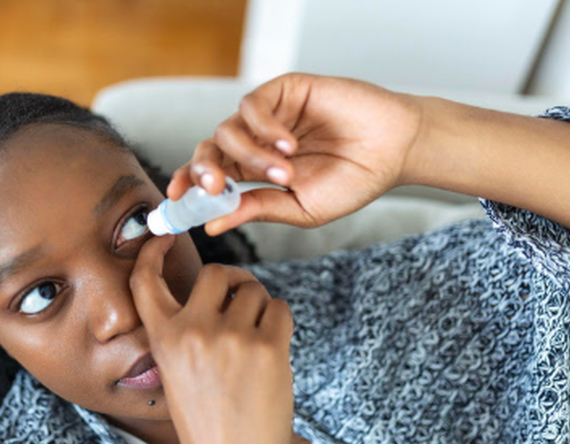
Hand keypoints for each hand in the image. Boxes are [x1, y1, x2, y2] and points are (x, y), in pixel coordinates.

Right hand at [130, 235, 294, 443]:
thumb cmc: (207, 422)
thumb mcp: (177, 372)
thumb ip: (187, 331)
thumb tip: (223, 288)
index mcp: (163, 339)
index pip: (146, 281)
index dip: (152, 252)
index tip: (164, 236)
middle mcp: (193, 332)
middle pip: (216, 273)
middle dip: (232, 282)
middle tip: (240, 300)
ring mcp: (232, 339)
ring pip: (254, 290)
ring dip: (259, 307)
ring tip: (256, 342)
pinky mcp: (269, 348)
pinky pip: (280, 308)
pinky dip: (280, 322)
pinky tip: (272, 350)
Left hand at [167, 73, 423, 234]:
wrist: (395, 152)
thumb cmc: (352, 183)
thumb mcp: (300, 208)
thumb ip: (256, 210)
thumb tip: (211, 226)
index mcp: (252, 173)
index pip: (208, 177)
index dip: (187, 186)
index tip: (174, 201)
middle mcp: (254, 143)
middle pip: (207, 151)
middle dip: (203, 171)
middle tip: (214, 188)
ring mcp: (267, 117)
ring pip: (228, 130)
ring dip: (250, 155)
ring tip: (284, 172)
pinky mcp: (284, 91)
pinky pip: (253, 105)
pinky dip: (264, 128)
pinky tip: (289, 143)